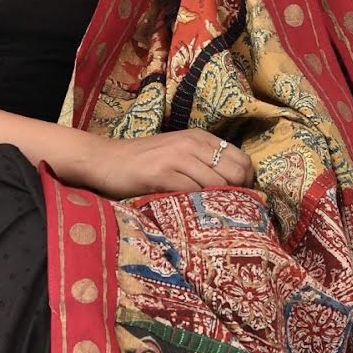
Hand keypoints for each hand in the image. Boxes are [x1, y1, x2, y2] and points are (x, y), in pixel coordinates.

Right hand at [86, 128, 255, 200]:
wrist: (106, 160)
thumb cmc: (144, 162)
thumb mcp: (179, 154)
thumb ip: (204, 163)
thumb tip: (236, 186)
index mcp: (200, 137)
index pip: (243, 159)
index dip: (247, 182)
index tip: (237, 199)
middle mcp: (192, 143)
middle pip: (236, 172)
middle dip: (237, 195)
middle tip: (225, 211)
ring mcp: (177, 156)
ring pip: (218, 184)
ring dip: (216, 203)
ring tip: (207, 214)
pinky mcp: (162, 173)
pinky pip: (193, 192)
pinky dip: (196, 205)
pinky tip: (189, 212)